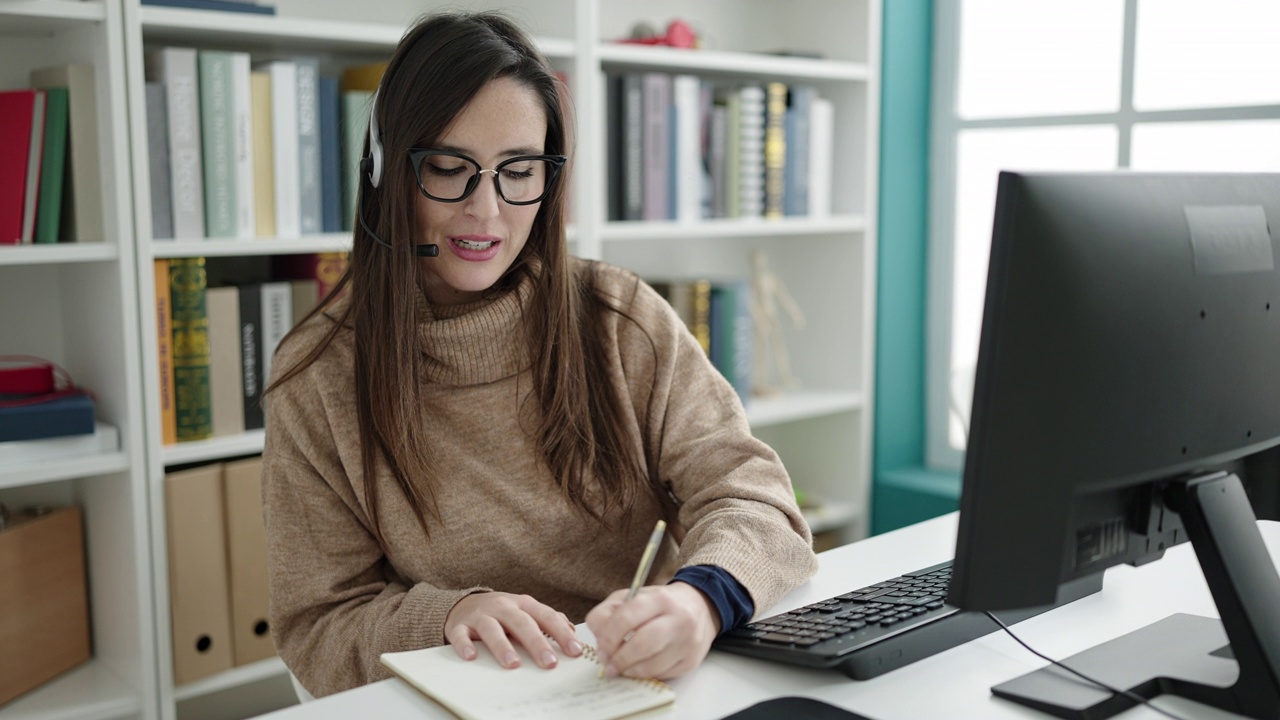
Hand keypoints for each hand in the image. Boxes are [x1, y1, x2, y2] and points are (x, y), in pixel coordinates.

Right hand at [444, 592, 583, 668]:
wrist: (463, 603)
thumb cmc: (501, 612)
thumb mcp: (525, 610)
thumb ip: (547, 619)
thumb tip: (572, 631)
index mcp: (523, 604)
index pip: (546, 617)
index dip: (562, 634)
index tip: (574, 651)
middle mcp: (503, 607)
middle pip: (522, 623)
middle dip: (537, 643)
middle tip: (549, 662)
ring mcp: (481, 616)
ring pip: (492, 629)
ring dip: (503, 646)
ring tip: (513, 663)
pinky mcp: (460, 626)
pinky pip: (461, 635)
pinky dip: (464, 644)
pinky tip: (471, 656)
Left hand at [585, 581, 719, 679]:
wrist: (699, 607)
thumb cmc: (659, 604)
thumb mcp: (632, 597)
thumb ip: (609, 613)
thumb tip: (600, 642)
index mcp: (660, 598)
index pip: (627, 617)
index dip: (609, 637)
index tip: (601, 649)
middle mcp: (678, 619)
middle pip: (643, 644)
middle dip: (619, 658)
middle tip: (608, 665)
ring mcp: (688, 641)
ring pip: (653, 664)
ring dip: (631, 671)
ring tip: (620, 669)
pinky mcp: (691, 660)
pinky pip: (663, 675)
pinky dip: (646, 675)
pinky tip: (638, 669)